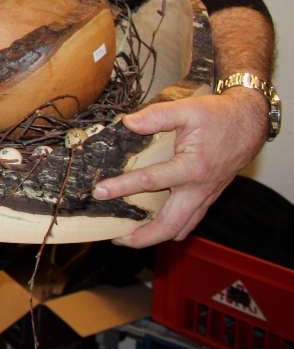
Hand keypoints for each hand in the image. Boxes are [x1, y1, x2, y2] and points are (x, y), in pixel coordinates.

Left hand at [93, 88, 266, 247]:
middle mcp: (200, 189)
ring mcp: (205, 197)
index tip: (99, 192)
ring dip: (155, 237)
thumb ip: (158, 116)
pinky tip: (151, 223)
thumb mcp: (188, 110)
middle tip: (116, 238)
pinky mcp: (207, 197)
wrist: (249, 123)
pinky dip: (170, 228)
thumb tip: (129, 123)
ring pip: (180, 229)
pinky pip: (188, 221)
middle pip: (170, 226)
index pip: (151, 182)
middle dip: (142, 237)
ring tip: (129, 237)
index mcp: (193, 168)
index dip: (121, 187)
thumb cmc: (219, 116)